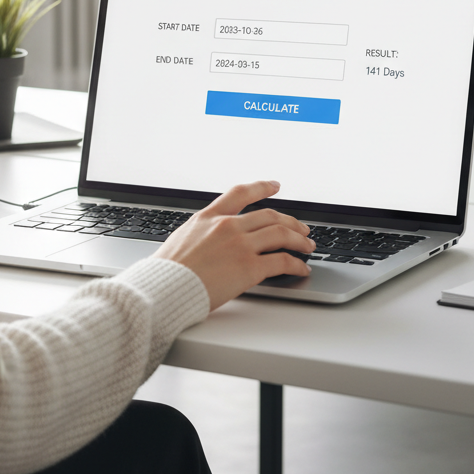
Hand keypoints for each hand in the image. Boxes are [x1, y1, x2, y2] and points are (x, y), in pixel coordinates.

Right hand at [155, 181, 313, 310]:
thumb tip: (211, 238)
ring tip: (308, 247)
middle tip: (302, 228)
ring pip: (282, 234)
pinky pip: (282, 261)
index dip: (262, 186)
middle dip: (291, 221)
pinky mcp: (249, 268)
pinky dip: (297, 264)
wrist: (165, 287)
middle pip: (270, 216)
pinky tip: (301, 268)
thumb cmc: (167, 270)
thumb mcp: (182, 238)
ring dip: (300, 240)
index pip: (241, 193)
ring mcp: (240, 245)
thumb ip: (202, 233)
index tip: (275, 185)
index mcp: (209, 217)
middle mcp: (227, 226)